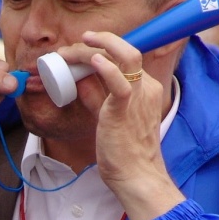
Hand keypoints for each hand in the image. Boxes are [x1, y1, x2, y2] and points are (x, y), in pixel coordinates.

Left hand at [58, 30, 184, 219]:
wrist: (136, 176)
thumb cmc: (123, 152)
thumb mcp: (107, 116)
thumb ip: (96, 96)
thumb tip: (79, 79)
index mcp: (146, 89)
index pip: (125, 58)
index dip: (102, 50)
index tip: (78, 51)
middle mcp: (146, 88)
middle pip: (126, 51)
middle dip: (98, 43)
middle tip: (72, 47)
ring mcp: (139, 97)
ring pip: (125, 57)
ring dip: (96, 48)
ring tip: (73, 49)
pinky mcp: (126, 110)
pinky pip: (120, 82)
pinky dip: (106, 68)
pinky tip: (92, 60)